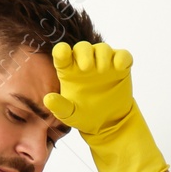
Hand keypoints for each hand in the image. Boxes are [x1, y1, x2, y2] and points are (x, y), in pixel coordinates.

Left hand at [43, 41, 168, 171]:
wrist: (108, 123)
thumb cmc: (85, 116)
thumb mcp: (70, 114)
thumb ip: (60, 106)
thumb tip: (47, 99)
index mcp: (69, 70)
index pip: (62, 54)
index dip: (62, 51)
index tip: (62, 53)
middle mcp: (85, 62)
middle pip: (83, 47)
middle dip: (84, 53)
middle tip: (85, 67)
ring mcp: (104, 63)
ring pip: (103, 49)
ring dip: (102, 56)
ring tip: (102, 70)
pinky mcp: (120, 67)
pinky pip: (122, 56)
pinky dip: (122, 58)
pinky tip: (120, 67)